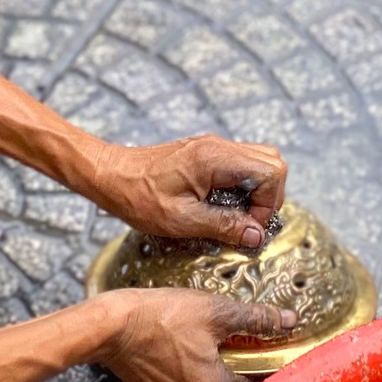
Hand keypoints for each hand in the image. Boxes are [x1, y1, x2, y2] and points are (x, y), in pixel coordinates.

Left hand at [91, 136, 288, 247]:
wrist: (109, 175)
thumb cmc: (138, 197)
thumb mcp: (182, 220)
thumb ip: (224, 225)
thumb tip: (256, 235)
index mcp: (216, 159)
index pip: (271, 173)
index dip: (268, 204)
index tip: (249, 228)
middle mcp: (219, 147)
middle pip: (272, 162)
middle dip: (269, 197)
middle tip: (248, 222)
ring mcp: (214, 147)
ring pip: (260, 161)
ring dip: (258, 191)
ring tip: (238, 216)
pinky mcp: (207, 153)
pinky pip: (241, 164)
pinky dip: (243, 185)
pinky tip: (223, 205)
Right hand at [96, 288, 299, 381]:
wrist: (111, 326)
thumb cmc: (162, 317)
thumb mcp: (215, 311)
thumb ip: (255, 319)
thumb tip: (288, 321)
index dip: (251, 364)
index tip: (248, 347)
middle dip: (224, 366)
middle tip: (217, 338)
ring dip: (199, 371)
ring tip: (191, 342)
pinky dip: (176, 374)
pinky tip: (171, 350)